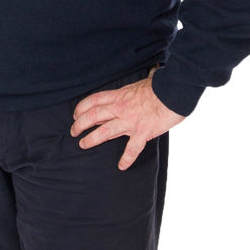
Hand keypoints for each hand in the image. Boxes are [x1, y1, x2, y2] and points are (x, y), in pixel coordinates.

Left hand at [70, 66, 185, 168]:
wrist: (175, 90)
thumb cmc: (162, 86)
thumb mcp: (142, 84)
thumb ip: (134, 90)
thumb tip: (137, 88)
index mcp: (121, 96)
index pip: (94, 100)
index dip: (81, 107)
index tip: (75, 114)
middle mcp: (121, 108)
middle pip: (93, 116)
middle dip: (79, 124)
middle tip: (74, 132)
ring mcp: (131, 121)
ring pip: (104, 132)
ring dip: (91, 139)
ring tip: (83, 145)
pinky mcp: (143, 132)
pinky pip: (132, 148)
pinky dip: (126, 158)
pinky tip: (122, 166)